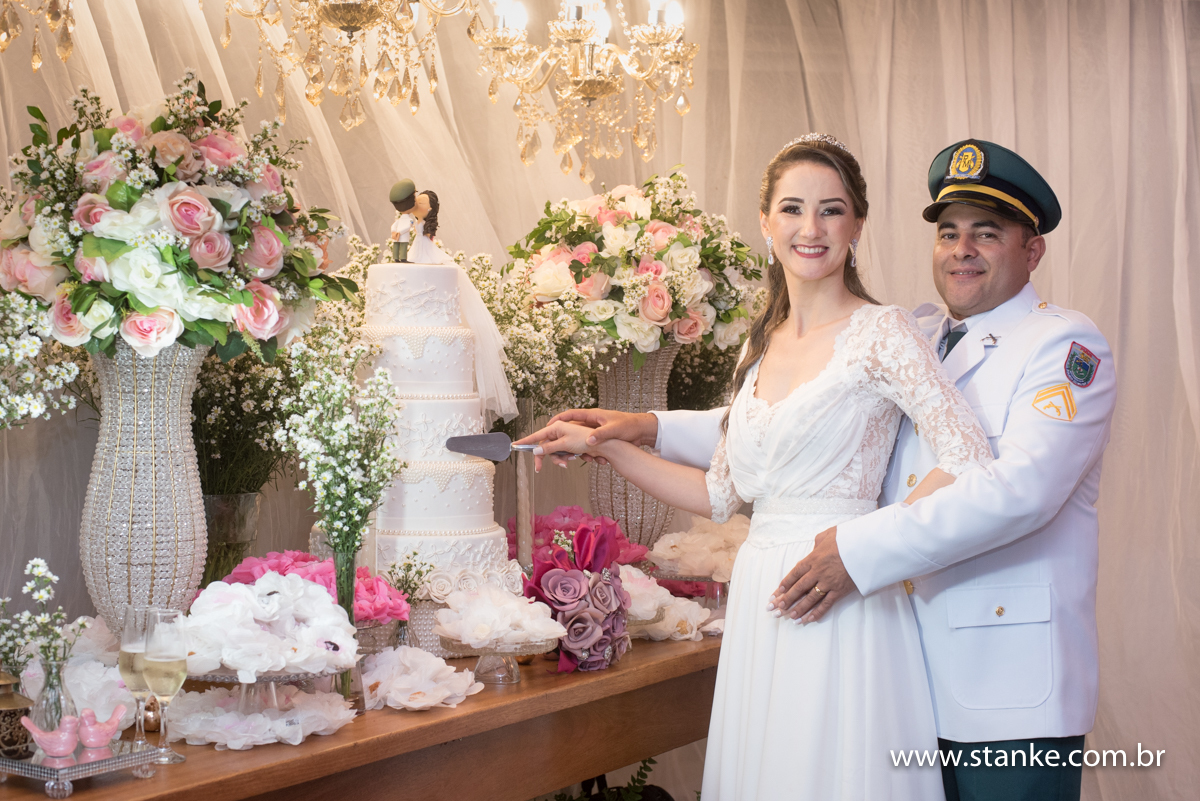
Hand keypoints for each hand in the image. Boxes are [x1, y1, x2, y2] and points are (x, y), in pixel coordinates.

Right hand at [514, 421, 606, 471]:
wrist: (608, 443)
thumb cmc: (588, 439)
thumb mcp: (566, 444)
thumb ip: (550, 448)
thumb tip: (536, 451)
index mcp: (557, 427)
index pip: (537, 435)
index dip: (525, 441)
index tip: (514, 445)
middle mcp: (560, 430)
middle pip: (546, 446)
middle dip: (547, 457)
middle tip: (538, 469)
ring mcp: (567, 437)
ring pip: (556, 452)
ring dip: (561, 458)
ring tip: (571, 461)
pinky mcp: (573, 443)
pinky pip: (565, 453)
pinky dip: (570, 457)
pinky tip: (580, 457)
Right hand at [544, 409, 659, 466]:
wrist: (641, 431)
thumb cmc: (628, 425)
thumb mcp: (614, 429)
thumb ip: (600, 435)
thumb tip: (587, 441)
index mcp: (590, 416)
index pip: (567, 416)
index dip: (554, 421)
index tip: (544, 428)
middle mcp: (589, 424)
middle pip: (567, 433)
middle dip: (560, 445)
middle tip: (552, 453)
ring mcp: (593, 434)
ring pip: (577, 445)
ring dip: (577, 454)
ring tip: (581, 460)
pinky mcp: (598, 442)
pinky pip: (588, 451)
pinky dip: (590, 457)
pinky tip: (598, 460)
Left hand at [767, 527, 857, 622]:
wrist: (866, 547)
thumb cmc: (847, 539)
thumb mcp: (828, 534)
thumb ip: (818, 543)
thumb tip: (814, 548)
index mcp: (813, 558)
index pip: (795, 573)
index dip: (785, 583)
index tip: (777, 592)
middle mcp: (818, 572)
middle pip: (799, 588)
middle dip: (786, 599)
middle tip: (775, 608)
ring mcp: (828, 583)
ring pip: (810, 599)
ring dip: (799, 609)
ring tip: (789, 617)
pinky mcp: (840, 591)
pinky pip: (826, 604)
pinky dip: (817, 613)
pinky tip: (808, 619)